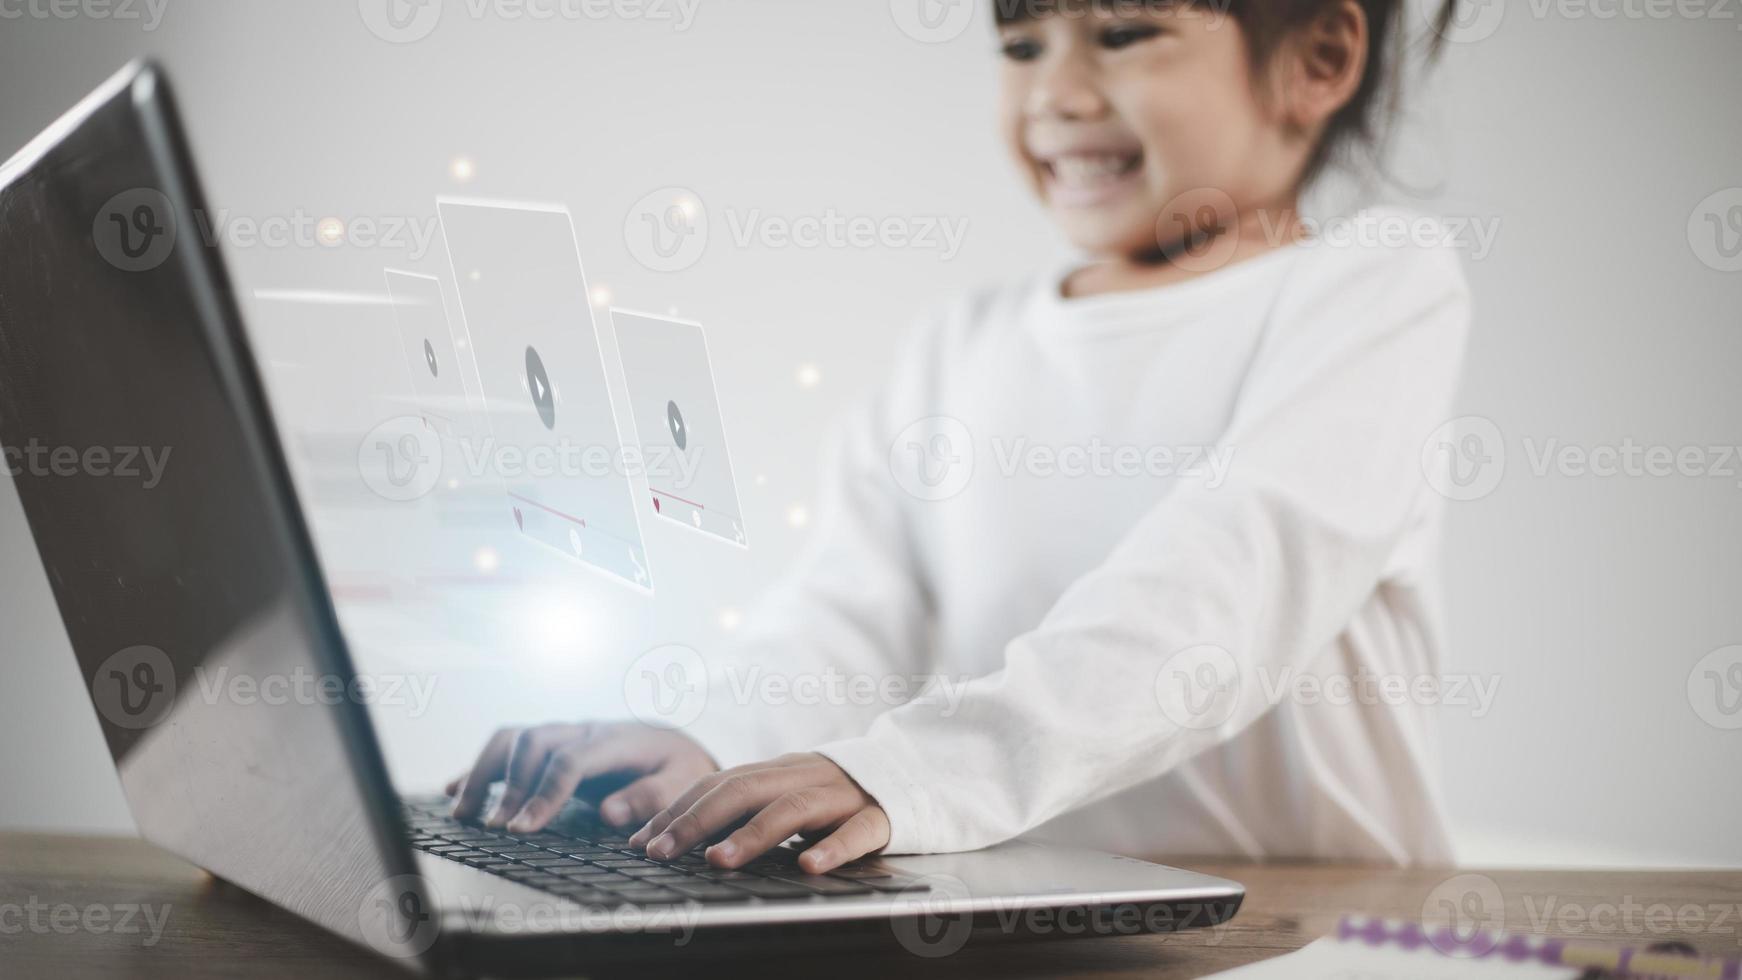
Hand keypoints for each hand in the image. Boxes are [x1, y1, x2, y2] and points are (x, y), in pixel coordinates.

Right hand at [446, 721, 716, 833]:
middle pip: (533, 743)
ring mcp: (564, 734)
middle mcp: (583, 730)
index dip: (543, 794)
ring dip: (484, 772)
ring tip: (464, 814)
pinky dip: (480, 767)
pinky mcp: (551, 745)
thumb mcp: (682, 784)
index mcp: (616, 739)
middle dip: (510, 786)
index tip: (521, 829)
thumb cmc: (679, 769)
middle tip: (496, 828)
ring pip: (513, 739)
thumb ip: (650, 798)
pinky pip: (508, 747)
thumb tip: (607, 812)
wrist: (678, 746)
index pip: (570, 760)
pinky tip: (455, 791)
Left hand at [629, 753, 889, 874]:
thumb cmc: (835, 797)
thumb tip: (679, 838)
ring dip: (752, 835)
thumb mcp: (787, 794)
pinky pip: (856, 831)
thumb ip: (746, 808)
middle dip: (695, 820)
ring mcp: (841, 794)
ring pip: (792, 808)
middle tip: (659, 851)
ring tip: (718, 861)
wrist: (914, 772)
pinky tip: (809, 866)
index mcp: (776, 771)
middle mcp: (803, 776)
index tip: (640, 840)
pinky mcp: (879, 815)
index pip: (716, 783)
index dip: (677, 809)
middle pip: (743, 790)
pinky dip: (832, 847)